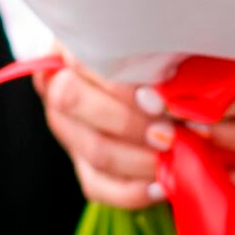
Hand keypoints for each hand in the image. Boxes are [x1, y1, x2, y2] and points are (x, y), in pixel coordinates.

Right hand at [35, 53, 172, 209]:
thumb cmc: (151, 51)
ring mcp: (68, 129)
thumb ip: (158, 55)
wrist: (141, 79)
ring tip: (173, 156)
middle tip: (168, 131)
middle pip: (73, 102)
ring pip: (92, 148)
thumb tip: (177, 81)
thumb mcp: (152, 43)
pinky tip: (162, 186)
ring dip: (138, 159)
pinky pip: (98, 186)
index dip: (118, 83)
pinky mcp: (80, 164)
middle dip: (126, 121)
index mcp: (69, 47)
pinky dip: (132, 191)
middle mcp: (57, 86)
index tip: (158, 99)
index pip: (80, 60)